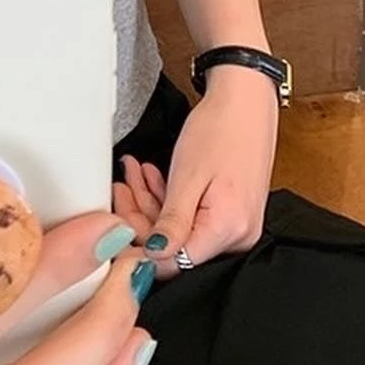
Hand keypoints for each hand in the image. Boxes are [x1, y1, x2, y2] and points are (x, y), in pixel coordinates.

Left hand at [127, 66, 276, 276]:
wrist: (246, 100)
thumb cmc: (221, 129)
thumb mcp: (187, 175)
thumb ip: (171, 222)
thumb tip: (153, 258)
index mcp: (228, 230)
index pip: (175, 263)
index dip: (141, 249)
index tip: (117, 228)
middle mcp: (238, 236)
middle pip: (177, 247)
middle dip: (142, 217)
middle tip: (122, 186)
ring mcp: (238, 226)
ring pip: (183, 230)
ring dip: (154, 203)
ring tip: (135, 174)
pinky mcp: (234, 214)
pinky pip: (197, 218)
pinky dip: (172, 201)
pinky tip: (155, 178)